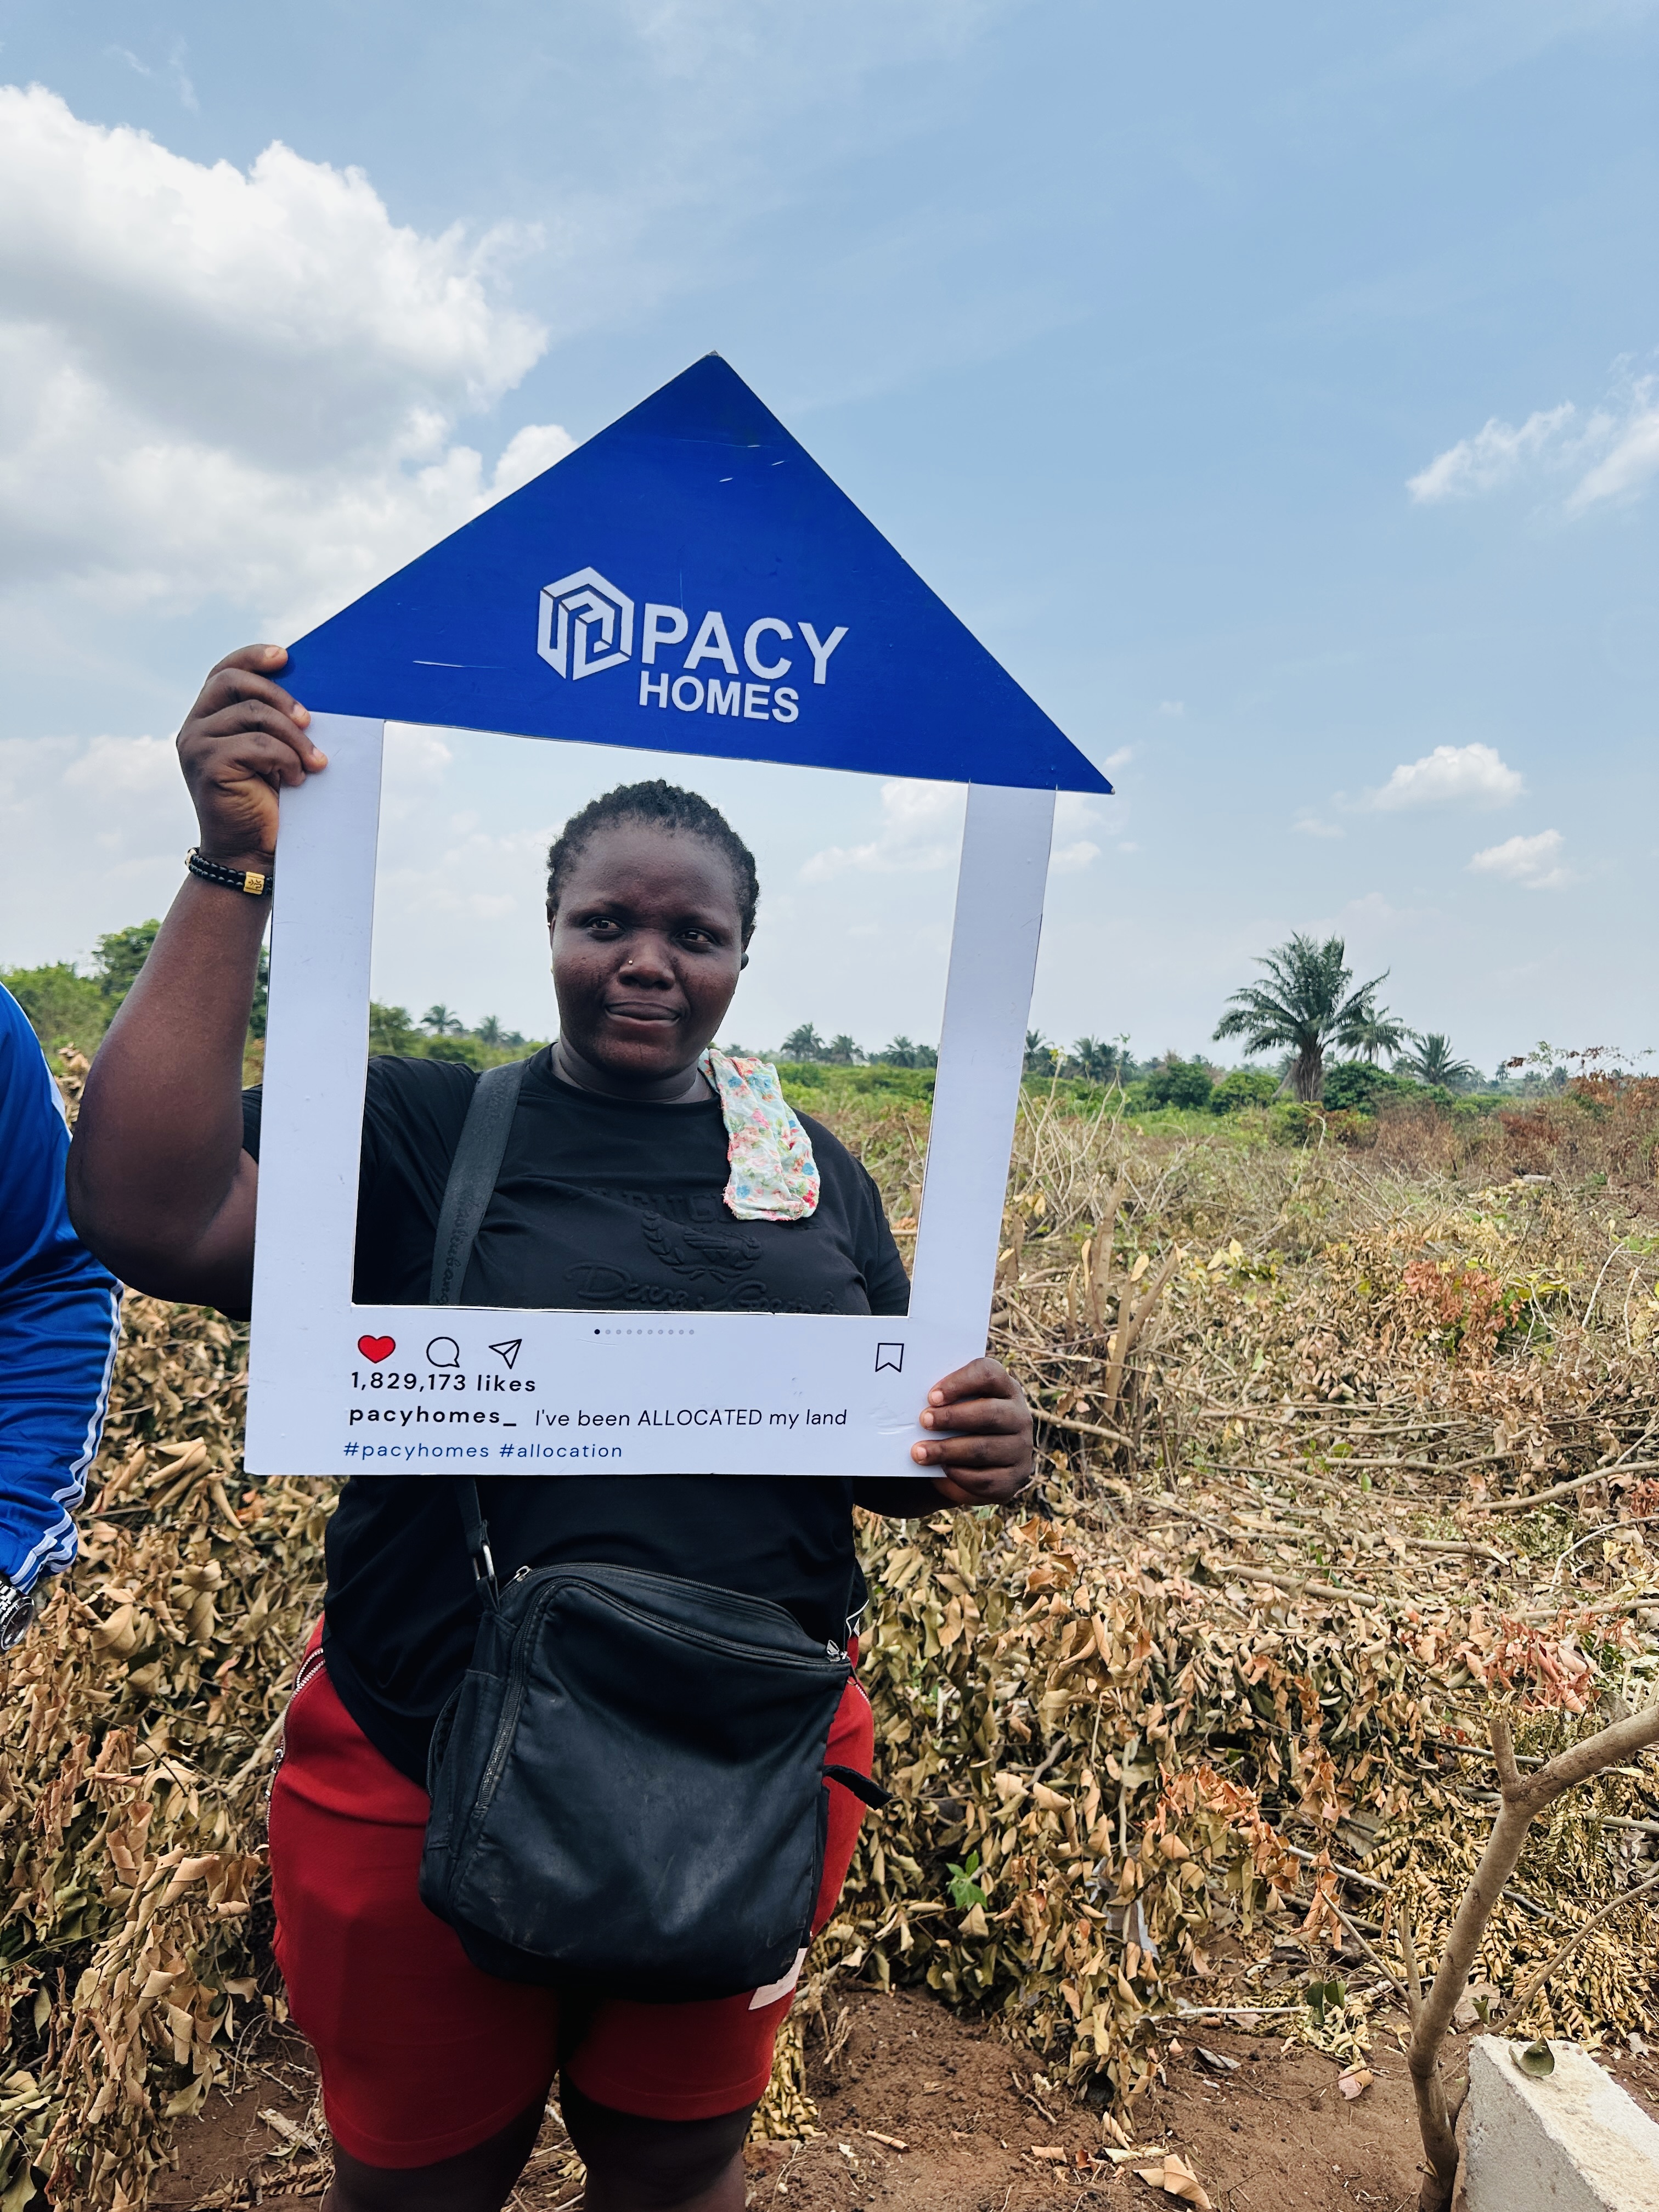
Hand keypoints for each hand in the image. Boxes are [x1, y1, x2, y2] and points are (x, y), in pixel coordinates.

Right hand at [176, 644, 326, 870]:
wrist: (253, 853)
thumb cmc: (268, 802)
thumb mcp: (273, 752)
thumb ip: (275, 722)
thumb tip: (311, 691)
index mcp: (209, 717)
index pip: (225, 672)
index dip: (253, 658)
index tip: (285, 657)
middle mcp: (194, 726)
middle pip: (234, 683)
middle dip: (279, 695)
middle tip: (310, 721)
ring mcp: (196, 745)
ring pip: (252, 714)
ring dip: (293, 736)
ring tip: (314, 762)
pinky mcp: (206, 765)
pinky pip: (256, 744)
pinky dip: (286, 758)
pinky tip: (297, 779)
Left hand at [910, 1356, 1034, 1506]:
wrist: (974, 1462)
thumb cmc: (957, 1424)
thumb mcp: (954, 1406)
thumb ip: (941, 1399)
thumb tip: (906, 1399)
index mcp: (1004, 1388)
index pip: (989, 1374)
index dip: (960, 1383)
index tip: (931, 1396)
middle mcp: (1019, 1415)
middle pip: (989, 1413)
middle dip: (952, 1418)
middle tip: (923, 1422)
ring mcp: (1021, 1448)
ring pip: (984, 1449)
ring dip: (947, 1450)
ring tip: (919, 1453)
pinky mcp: (1015, 1477)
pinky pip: (986, 1479)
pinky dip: (960, 1476)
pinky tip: (943, 1471)